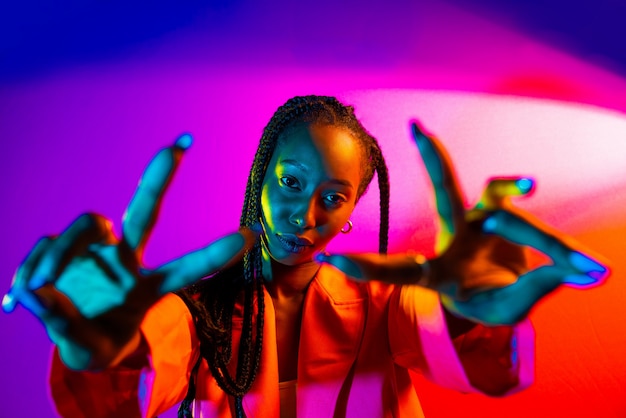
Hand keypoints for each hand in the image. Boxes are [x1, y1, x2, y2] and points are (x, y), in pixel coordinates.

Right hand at [2, 134, 257, 368]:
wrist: (70, 337)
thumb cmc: (93, 342)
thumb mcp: (86, 349)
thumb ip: (64, 325)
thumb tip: (35, 295)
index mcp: (148, 288)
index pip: (187, 268)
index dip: (216, 253)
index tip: (251, 233)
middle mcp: (127, 261)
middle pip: (145, 212)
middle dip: (160, 179)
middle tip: (178, 147)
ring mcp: (97, 250)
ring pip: (88, 222)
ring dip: (61, 252)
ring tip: (38, 289)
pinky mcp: (64, 247)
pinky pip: (47, 245)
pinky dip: (32, 270)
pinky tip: (19, 299)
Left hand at [316, 122, 608, 324]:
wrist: (503, 295)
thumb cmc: (491, 303)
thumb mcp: (508, 309)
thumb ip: (539, 288)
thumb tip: (589, 270)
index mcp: (436, 273)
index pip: (398, 269)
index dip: (367, 267)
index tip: (327, 259)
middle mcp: (453, 237)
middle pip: (442, 194)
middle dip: (433, 160)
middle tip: (418, 125)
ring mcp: (477, 220)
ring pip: (497, 197)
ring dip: (525, 213)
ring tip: (563, 243)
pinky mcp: (499, 212)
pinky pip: (514, 197)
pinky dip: (525, 196)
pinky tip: (534, 192)